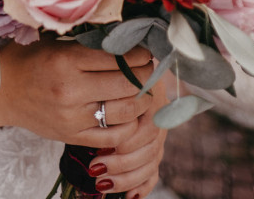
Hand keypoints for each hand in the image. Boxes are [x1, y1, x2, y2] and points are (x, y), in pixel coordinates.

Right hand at [0, 38, 154, 148]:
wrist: (2, 92)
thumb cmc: (31, 60)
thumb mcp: (56, 42)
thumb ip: (89, 42)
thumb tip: (126, 37)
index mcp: (67, 60)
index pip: (118, 57)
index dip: (139, 53)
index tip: (145, 49)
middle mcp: (72, 90)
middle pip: (127, 84)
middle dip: (146, 74)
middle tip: (150, 67)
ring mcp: (73, 117)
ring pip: (125, 111)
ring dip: (142, 99)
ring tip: (144, 89)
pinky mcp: (74, 136)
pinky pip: (113, 136)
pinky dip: (129, 125)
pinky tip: (131, 113)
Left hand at [87, 78, 166, 198]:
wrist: (113, 68)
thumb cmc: (100, 70)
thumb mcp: (105, 74)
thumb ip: (110, 85)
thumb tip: (105, 104)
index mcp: (150, 91)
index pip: (148, 125)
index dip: (127, 140)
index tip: (100, 146)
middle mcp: (158, 112)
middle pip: (150, 146)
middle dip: (122, 162)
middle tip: (95, 166)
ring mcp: (158, 131)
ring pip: (151, 161)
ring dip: (127, 177)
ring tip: (101, 182)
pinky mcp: (153, 147)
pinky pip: (153, 171)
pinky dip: (142, 185)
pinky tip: (130, 196)